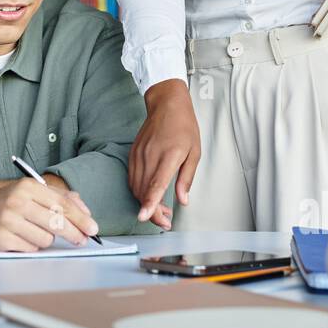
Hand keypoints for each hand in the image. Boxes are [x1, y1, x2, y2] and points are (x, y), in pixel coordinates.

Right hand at [0, 179, 98, 251]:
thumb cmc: (10, 202)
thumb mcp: (35, 192)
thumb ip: (62, 198)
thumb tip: (85, 211)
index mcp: (29, 187)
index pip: (61, 204)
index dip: (80, 218)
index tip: (93, 229)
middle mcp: (17, 201)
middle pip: (56, 223)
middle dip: (73, 233)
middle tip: (81, 240)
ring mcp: (7, 220)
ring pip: (45, 238)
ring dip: (46, 239)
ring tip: (35, 231)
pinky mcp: (0, 238)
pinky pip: (30, 248)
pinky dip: (31, 246)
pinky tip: (22, 237)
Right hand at [130, 79, 199, 228]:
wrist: (166, 104)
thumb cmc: (183, 126)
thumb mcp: (195, 152)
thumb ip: (187, 178)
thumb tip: (183, 200)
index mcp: (169, 155)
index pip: (156, 184)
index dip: (150, 202)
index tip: (144, 216)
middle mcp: (150, 156)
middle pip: (144, 191)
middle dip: (152, 212)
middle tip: (165, 222)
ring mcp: (139, 155)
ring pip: (136, 187)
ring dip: (145, 203)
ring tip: (161, 211)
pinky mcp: (133, 154)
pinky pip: (132, 179)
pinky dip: (140, 192)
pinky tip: (150, 195)